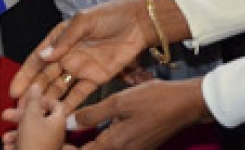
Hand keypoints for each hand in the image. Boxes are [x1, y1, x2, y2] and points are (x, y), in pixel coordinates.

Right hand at [2, 86, 75, 149]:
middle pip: (38, 118)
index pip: (54, 104)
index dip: (41, 99)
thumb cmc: (34, 145)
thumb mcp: (30, 116)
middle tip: (8, 115)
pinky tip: (9, 146)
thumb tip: (36, 87)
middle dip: (20, 116)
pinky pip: (28, 144)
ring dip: (16, 132)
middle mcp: (55, 133)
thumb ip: (33, 100)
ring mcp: (48, 144)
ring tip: (6, 137)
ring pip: (30, 132)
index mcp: (58, 120)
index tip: (29, 98)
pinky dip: (17, 144)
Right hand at [10, 0, 158, 111]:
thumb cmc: (112, 14)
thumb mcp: (84, 20)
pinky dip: (69, 104)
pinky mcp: (96, 78)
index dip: (25, 74)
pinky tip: (59, 115)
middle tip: (21, 109)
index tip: (15, 89)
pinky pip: (79, 94)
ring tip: (36, 115)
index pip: (38, 58)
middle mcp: (67, 55)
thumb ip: (65, 39)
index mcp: (61, 37)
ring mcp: (80, 68)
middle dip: (33, 93)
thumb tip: (44, 56)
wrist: (139, 22)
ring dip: (47, 100)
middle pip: (45, 77)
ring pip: (59, 88)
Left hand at [73, 79, 210, 149]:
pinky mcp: (141, 147)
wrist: (187, 104)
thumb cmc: (156, 99)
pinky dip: (106, 142)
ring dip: (92, 145)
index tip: (57, 140)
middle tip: (65, 137)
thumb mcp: (120, 101)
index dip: (66, 149)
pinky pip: (117, 149)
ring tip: (81, 132)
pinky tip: (102, 129)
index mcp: (114, 144)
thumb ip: (92, 114)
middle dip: (79, 147)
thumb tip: (69, 123)